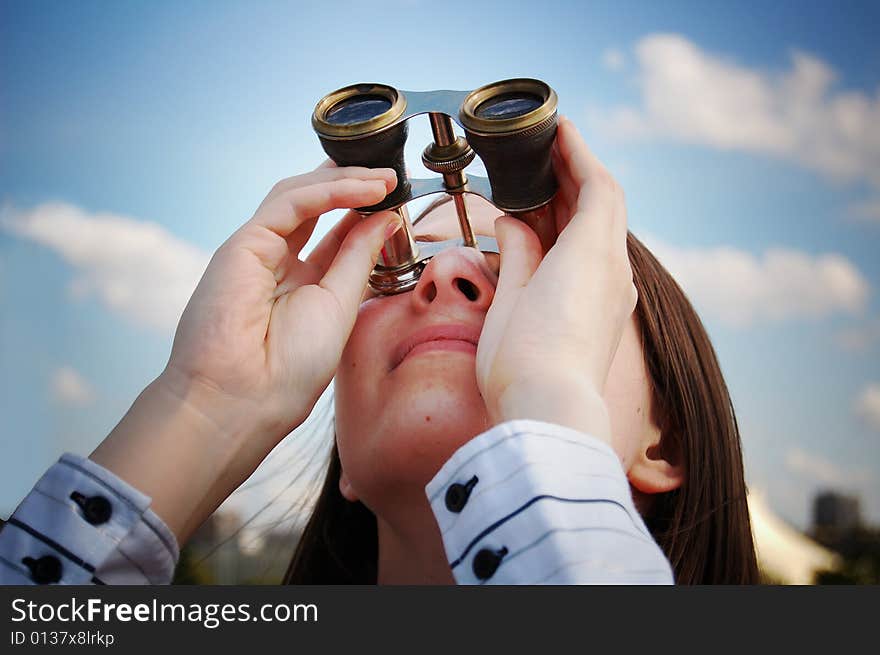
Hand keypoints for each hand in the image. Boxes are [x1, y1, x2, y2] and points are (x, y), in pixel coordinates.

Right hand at [162, 162, 401, 450]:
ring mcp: (258, 250)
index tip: (398, 199)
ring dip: (346, 181)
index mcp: (301, 284)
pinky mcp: (243, 243)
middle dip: (354, 186)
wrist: (243, 399)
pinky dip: (329, 191)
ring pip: (301, 196)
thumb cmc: (290, 368)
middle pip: (316, 206)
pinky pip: (290, 204)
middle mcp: (277, 262)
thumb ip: (357, 258)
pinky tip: (364, 190)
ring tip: (385, 178)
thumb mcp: (339, 305)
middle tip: (392, 176)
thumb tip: (385, 219)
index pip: (335, 234)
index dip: (365, 213)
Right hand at [475, 117, 635, 450]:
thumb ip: (518, 249)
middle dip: (574, 174)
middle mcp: (613, 270)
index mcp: (592, 254)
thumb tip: (515, 223)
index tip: (560, 127)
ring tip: (536, 192)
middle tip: (540, 155)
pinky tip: (547, 238)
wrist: (550, 419)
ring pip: (601, 233)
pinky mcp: (606, 316)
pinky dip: (575, 237)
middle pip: (603, 205)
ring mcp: (614, 295)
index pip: (598, 185)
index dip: (579, 151)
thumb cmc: (523, 359)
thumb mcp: (512, 294)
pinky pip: (596, 259)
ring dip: (573, 206)